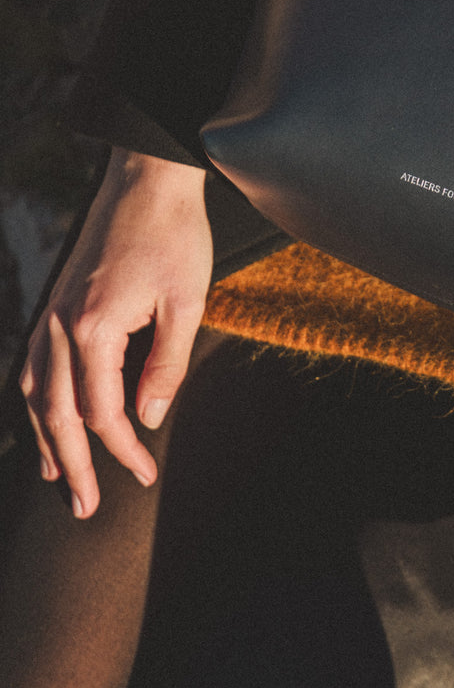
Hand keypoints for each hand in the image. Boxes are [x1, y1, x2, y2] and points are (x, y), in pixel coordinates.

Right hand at [19, 147, 211, 517]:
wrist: (147, 177)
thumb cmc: (174, 235)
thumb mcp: (187, 303)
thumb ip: (167, 367)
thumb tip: (149, 419)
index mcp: (92, 329)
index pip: (102, 413)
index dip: (123, 451)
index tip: (145, 474)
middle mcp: (59, 325)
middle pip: (56, 414)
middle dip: (72, 466)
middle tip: (85, 510)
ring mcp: (50, 311)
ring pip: (33, 392)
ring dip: (44, 438)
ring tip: (57, 478)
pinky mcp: (55, 300)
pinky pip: (32, 363)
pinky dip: (35, 399)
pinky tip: (45, 414)